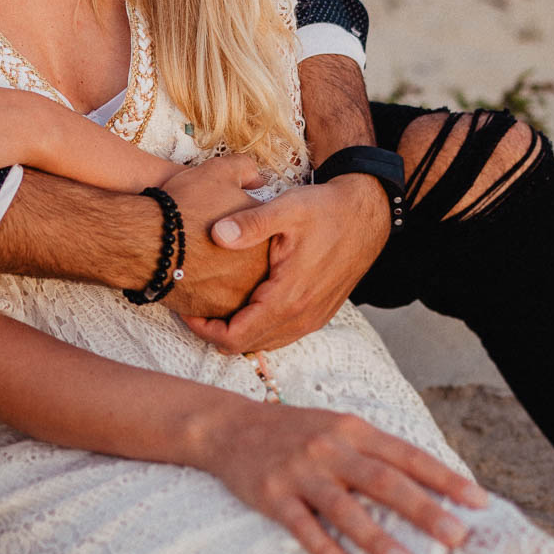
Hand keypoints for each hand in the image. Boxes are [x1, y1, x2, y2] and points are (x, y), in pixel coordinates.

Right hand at [157, 157, 272, 317]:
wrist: (148, 240)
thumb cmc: (184, 205)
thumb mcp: (220, 171)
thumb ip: (245, 170)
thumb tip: (259, 180)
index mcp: (267, 240)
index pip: (261, 236)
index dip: (239, 228)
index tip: (218, 222)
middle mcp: (260, 273)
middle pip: (249, 264)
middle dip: (232, 256)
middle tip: (206, 243)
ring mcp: (239, 296)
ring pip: (233, 287)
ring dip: (219, 276)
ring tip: (196, 259)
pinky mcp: (216, 313)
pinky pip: (215, 305)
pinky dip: (204, 293)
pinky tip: (187, 274)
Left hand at [184, 174, 389, 353]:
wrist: (367, 214)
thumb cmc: (325, 209)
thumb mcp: (286, 208)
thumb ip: (250, 222)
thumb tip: (216, 234)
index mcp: (288, 297)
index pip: (236, 337)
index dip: (204, 329)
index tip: (186, 308)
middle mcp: (302, 316)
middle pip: (246, 345)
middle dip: (214, 331)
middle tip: (192, 306)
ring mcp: (312, 318)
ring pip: (264, 342)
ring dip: (237, 331)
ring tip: (213, 305)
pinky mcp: (318, 314)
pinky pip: (280, 334)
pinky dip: (257, 327)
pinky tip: (243, 303)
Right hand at [199, 396, 487, 553]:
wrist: (229, 426)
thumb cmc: (296, 433)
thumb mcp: (339, 428)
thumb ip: (378, 452)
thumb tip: (431, 485)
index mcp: (353, 430)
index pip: (407, 456)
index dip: (445, 479)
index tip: (480, 503)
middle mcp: (330, 448)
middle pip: (383, 481)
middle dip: (423, 510)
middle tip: (458, 537)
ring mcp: (300, 472)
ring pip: (344, 508)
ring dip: (377, 538)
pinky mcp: (272, 496)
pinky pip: (302, 527)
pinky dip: (325, 550)